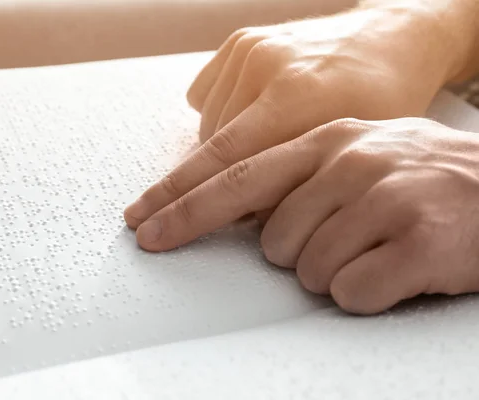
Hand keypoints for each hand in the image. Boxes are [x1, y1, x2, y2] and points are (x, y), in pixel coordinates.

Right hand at [124, 5, 460, 227]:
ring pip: (209, 128)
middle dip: (173, 192)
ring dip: (221, 156)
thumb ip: (300, 187)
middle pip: (207, 150)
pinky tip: (246, 123)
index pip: (226, 168)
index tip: (153, 228)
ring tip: (256, 159)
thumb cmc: (387, 97)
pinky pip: (208, 96)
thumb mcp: (357, 154)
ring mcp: (252, 52)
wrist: (394, 36)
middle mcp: (268, 70)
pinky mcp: (242, 42)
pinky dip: (219, 119)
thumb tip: (248, 218)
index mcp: (301, 100)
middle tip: (144, 219)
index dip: (186, 206)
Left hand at [130, 117, 478, 314]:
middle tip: (347, 237)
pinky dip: (368, 294)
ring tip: (378, 248)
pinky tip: (396, 269)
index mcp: (326, 139)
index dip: (185, 206)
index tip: (146, 228)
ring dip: (338, 274)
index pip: (236, 176)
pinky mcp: (420, 242)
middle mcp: (351, 162)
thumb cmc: (422, 177)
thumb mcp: (356, 155)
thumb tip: (236, 208)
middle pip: (273, 241)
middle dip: (299, 255)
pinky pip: (353, 293)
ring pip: (310, 272)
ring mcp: (386, 199)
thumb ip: (296, 177)